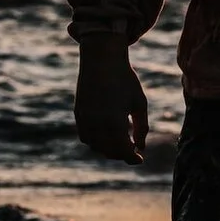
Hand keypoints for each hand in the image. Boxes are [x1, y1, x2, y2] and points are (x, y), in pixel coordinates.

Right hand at [75, 36, 148, 163]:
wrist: (101, 60)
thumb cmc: (125, 80)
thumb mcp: (139, 103)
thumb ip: (141, 127)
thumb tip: (141, 148)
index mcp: (114, 122)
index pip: (123, 151)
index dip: (132, 158)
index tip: (140, 160)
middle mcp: (96, 124)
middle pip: (109, 151)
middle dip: (122, 154)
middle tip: (133, 151)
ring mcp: (84, 120)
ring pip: (95, 146)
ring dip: (108, 149)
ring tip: (121, 143)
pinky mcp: (78, 114)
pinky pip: (86, 137)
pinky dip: (96, 142)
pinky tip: (107, 136)